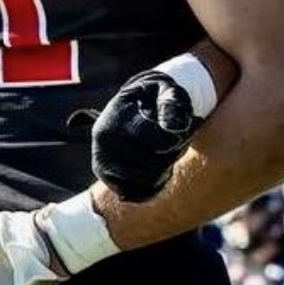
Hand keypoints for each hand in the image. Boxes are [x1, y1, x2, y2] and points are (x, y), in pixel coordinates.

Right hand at [78, 64, 207, 202]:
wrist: (133, 107)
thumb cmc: (155, 98)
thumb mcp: (165, 90)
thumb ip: (172, 102)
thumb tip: (174, 127)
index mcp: (116, 116)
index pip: (159, 142)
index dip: (177, 140)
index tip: (181, 130)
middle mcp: (103, 140)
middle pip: (155, 165)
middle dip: (173, 155)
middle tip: (177, 143)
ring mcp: (102, 161)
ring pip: (149, 182)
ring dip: (166, 171)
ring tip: (165, 153)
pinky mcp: (106, 178)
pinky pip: (138, 195)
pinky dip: (153, 186)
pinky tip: (156, 168)